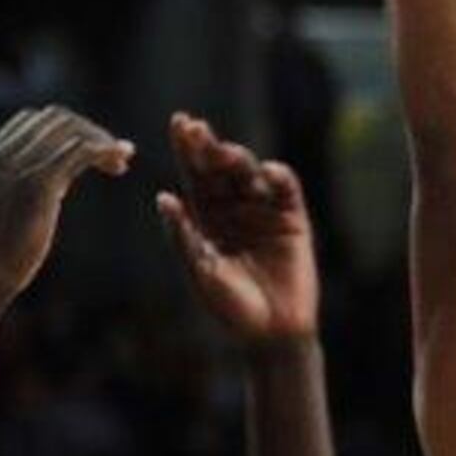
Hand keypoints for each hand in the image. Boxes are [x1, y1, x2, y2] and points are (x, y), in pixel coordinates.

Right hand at [0, 107, 133, 305]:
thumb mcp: (8, 206)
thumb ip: (28, 183)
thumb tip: (61, 176)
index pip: (33, 120)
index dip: (69, 129)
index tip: (93, 150)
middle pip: (55, 118)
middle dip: (90, 131)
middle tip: (116, 156)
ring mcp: (16, 167)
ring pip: (70, 130)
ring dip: (102, 140)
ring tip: (122, 163)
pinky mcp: (37, 184)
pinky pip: (80, 151)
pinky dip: (105, 151)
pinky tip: (120, 165)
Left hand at [153, 112, 320, 347]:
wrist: (271, 332)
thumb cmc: (229, 307)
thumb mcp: (199, 270)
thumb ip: (182, 235)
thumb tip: (163, 196)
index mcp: (206, 218)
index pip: (195, 176)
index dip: (187, 149)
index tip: (180, 123)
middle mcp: (234, 209)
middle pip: (220, 169)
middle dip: (207, 146)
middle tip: (194, 127)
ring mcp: (264, 212)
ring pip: (250, 174)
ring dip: (237, 159)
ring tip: (223, 153)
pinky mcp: (293, 220)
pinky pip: (286, 190)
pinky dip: (278, 177)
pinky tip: (267, 172)